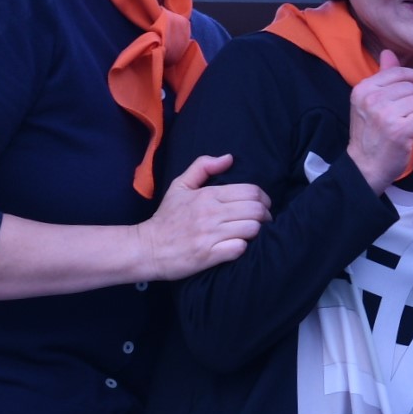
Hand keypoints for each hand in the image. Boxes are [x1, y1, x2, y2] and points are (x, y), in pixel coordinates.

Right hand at [135, 154, 271, 279]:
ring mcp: (210, 235)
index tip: (263, 205)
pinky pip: (239, 248)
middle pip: (256, 210)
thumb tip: (229, 158)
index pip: (251, 191)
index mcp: (208, 195)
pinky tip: (237, 245)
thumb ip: (202, 167)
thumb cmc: (167, 217)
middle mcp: (211, 213)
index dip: (264, 198)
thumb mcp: (180, 186)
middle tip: (262, 220)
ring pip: (252, 228)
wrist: (147, 248)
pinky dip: (243, 247)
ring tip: (250, 233)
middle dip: (265, 215)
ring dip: (256, 231)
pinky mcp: (208, 255)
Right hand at [348, 51, 412, 191]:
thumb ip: (382, 77)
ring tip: (403, 126)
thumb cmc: (370, 134)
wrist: (364, 167)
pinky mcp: (400, 129)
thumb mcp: (369, 103)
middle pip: (411, 88)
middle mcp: (372, 99)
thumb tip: (388, 51)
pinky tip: (409, 134)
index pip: (397, 72)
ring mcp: (385, 114)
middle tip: (401, 117)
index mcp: (363, 89)